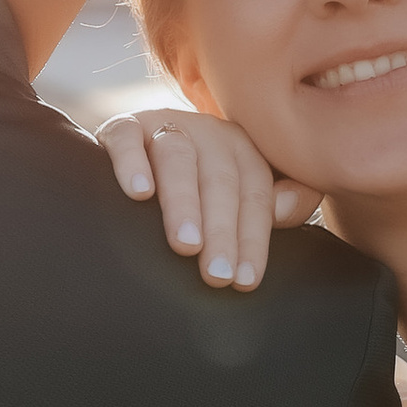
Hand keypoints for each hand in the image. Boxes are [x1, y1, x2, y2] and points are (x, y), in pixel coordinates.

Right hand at [98, 108, 320, 290]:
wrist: (137, 158)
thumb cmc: (197, 194)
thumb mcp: (242, 198)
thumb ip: (280, 205)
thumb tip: (285, 207)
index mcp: (241, 150)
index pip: (254, 194)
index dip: (253, 238)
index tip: (245, 280)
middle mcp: (207, 132)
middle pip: (220, 179)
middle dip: (221, 230)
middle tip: (216, 274)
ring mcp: (164, 126)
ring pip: (178, 158)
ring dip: (184, 202)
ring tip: (185, 244)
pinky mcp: (122, 126)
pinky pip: (126, 138)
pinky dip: (132, 163)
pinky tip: (138, 193)